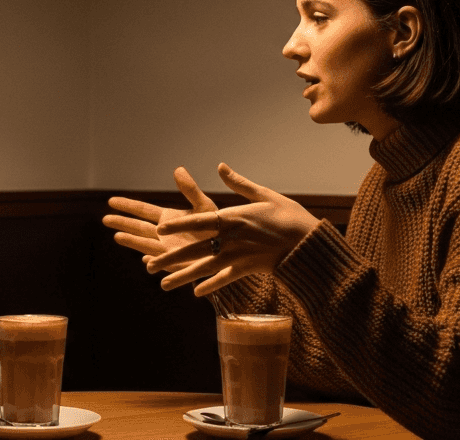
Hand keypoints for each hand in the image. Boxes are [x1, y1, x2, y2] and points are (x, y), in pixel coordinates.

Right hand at [102, 166, 218, 272]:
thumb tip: (178, 169)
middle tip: (104, 219)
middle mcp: (165, 235)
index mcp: (169, 219)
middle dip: (122, 223)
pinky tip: (145, 260)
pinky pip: (162, 263)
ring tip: (117, 236)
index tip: (111, 201)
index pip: (144, 211)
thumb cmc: (220, 227)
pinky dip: (154, 261)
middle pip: (139, 228)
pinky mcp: (178, 265)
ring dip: (132, 241)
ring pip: (145, 245)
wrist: (232, 249)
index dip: (128, 206)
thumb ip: (190, 191)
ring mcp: (169, 251)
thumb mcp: (205, 206)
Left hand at [146, 163, 319, 296]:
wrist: (309, 243)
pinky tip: (196, 294)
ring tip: (163, 285)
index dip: (178, 226)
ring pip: (204, 268)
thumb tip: (221, 166)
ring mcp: (238, 256)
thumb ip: (239, 184)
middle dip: (171, 258)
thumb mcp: (264, 195)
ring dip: (182, 277)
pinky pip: (225, 279)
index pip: (200, 221)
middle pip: (195, 249)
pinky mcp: (248, 269)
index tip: (159, 230)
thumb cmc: (288, 215)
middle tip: (149, 267)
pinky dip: (210, 286)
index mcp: (233, 217)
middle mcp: (231, 238)